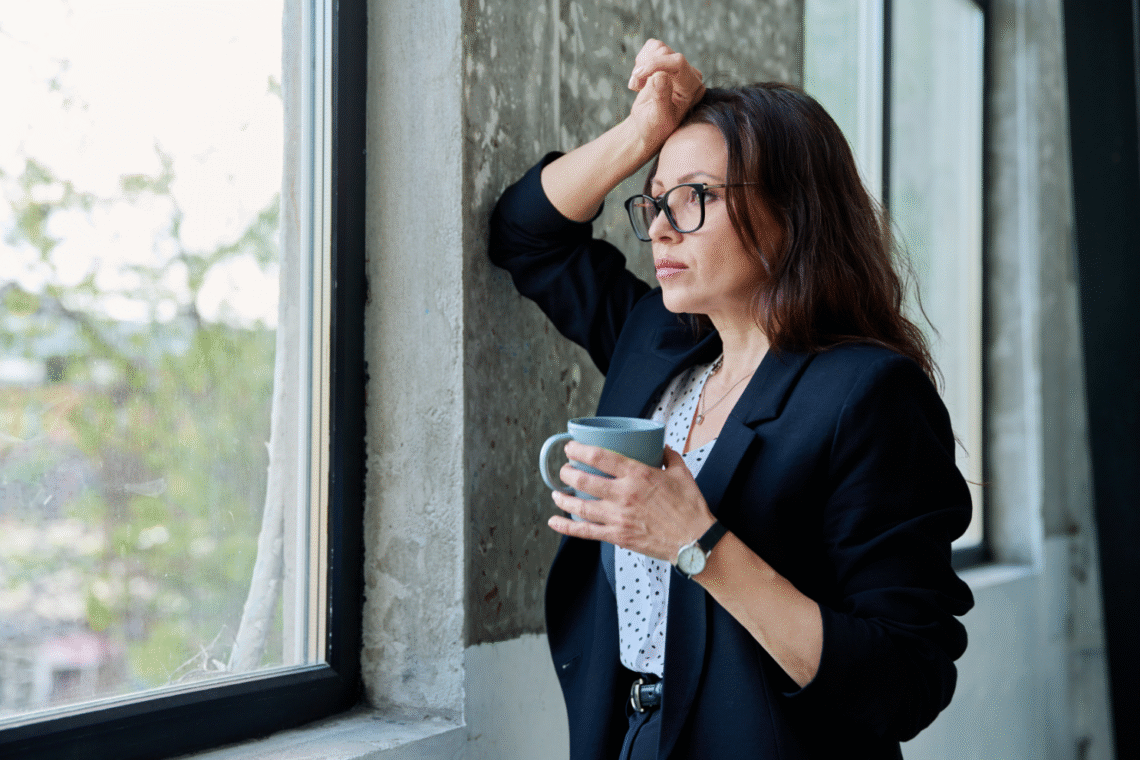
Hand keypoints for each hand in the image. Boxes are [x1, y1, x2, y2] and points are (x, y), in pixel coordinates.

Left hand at [548, 441, 714, 561]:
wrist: (695, 541)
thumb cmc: (690, 508)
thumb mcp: (681, 473)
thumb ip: (668, 456)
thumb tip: (661, 447)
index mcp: (638, 475)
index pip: (599, 457)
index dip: (579, 450)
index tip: (571, 448)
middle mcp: (624, 494)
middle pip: (584, 480)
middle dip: (568, 472)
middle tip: (564, 469)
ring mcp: (618, 517)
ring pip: (580, 506)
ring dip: (564, 497)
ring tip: (557, 492)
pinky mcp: (618, 536)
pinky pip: (586, 531)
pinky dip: (567, 527)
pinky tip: (555, 522)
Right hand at [624, 39, 705, 154]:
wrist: (646, 127)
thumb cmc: (654, 128)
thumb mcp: (658, 118)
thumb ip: (661, 97)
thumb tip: (661, 75)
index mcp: (692, 88)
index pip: (678, 63)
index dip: (656, 64)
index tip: (638, 74)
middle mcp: (689, 75)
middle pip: (665, 53)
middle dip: (645, 67)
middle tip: (635, 86)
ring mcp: (678, 67)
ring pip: (658, 48)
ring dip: (642, 64)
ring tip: (637, 85)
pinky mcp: (666, 62)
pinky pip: (652, 47)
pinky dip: (641, 60)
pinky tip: (640, 78)